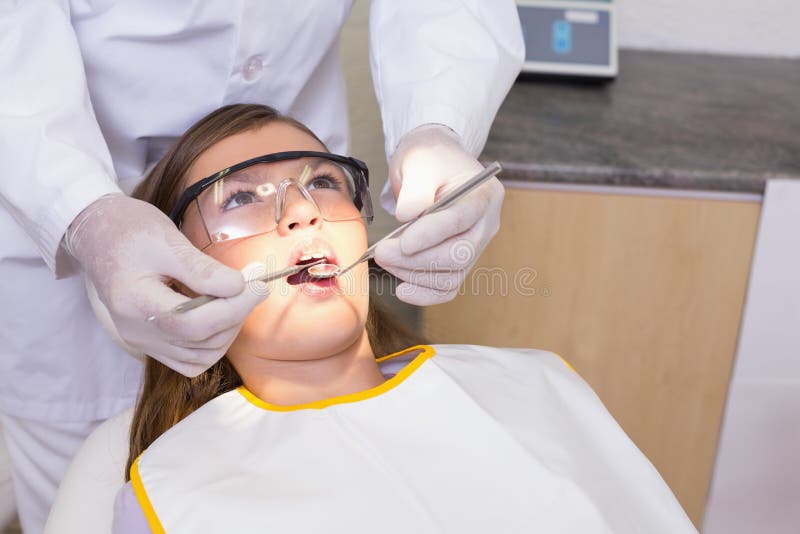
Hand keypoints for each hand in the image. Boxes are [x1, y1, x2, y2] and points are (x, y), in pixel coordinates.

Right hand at [65, 194, 267, 376]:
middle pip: (200, 342)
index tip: (258, 285)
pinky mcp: (150, 342)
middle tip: (251, 287)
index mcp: (135, 303)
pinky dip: (211, 344)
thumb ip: (203, 269)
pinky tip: (217, 315)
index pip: (194, 323)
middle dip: (235, 316)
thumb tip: (240, 288)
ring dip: (226, 331)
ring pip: (200, 357)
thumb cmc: (130, 230)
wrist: (99, 234)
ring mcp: (141, 340)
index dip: (234, 308)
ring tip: (234, 299)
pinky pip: (189, 359)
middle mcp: (136, 330)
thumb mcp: (167, 240)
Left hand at [374, 125, 503, 304]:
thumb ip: (415, 192)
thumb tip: (407, 219)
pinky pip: (448, 287)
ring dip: (414, 275)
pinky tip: (402, 289)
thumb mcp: (418, 163)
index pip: (460, 220)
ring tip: (386, 260)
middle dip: (415, 259)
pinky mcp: (462, 262)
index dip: (431, 235)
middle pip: (458, 254)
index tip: (402, 243)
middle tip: (382, 252)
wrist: (435, 164)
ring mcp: (476, 246)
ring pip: (451, 276)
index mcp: (483, 195)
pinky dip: (425, 293)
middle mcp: (486, 224)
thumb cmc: (429, 161)